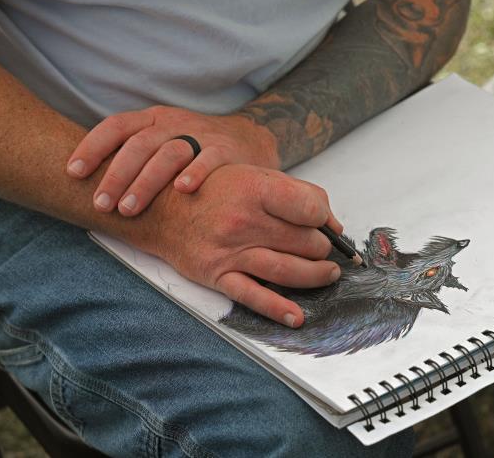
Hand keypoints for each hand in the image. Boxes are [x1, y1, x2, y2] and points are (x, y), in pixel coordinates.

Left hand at [66, 106, 277, 215]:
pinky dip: (195, 173)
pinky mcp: (225, 150)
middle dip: (116, 175)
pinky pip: (209, 158)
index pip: (117, 126)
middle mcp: (174, 123)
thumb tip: (87, 182)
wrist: (248, 139)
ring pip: (169, 152)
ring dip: (146, 181)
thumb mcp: (162, 140)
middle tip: (101, 204)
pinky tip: (182, 190)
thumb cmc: (194, 147)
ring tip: (128, 209)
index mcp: (153, 119)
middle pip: (139, 144)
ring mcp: (201, 135)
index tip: (73, 173)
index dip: (92, 147)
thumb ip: (133, 154)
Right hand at [150, 164, 342, 327]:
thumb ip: (295, 193)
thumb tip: (331, 223)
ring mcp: (231, 251)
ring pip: (289, 270)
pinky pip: (253, 296)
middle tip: (321, 249)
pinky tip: (297, 317)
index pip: (310, 209)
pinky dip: (278, 310)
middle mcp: (245, 220)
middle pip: (306, 243)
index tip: (324, 224)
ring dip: (316, 275)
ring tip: (327, 274)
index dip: (325, 219)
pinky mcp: (219, 275)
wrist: (162, 208)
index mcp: (256, 189)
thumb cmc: (214, 190)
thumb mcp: (254, 175)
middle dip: (321, 248)